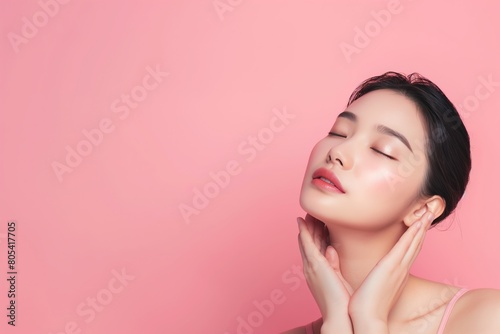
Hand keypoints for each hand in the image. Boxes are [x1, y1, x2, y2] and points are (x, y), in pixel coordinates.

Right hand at [297, 214, 352, 330]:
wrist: (341, 315)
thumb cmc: (344, 303)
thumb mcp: (339, 279)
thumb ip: (334, 264)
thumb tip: (331, 249)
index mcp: (317, 272)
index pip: (314, 249)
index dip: (314, 235)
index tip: (316, 222)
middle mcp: (310, 268)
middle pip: (308, 243)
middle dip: (308, 228)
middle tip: (309, 214)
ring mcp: (311, 266)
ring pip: (306, 241)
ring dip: (305, 227)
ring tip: (306, 213)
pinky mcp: (314, 265)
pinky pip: (307, 244)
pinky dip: (303, 232)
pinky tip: (301, 221)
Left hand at [348, 212, 434, 329]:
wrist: (366, 317)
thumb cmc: (365, 304)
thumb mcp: (372, 286)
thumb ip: (372, 276)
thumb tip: (369, 271)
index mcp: (396, 274)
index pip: (408, 251)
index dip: (415, 237)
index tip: (420, 224)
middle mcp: (401, 269)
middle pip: (416, 245)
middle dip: (423, 228)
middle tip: (430, 213)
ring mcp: (399, 267)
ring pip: (414, 242)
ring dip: (422, 226)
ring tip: (429, 212)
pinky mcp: (392, 266)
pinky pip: (406, 245)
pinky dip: (414, 233)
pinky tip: (419, 222)